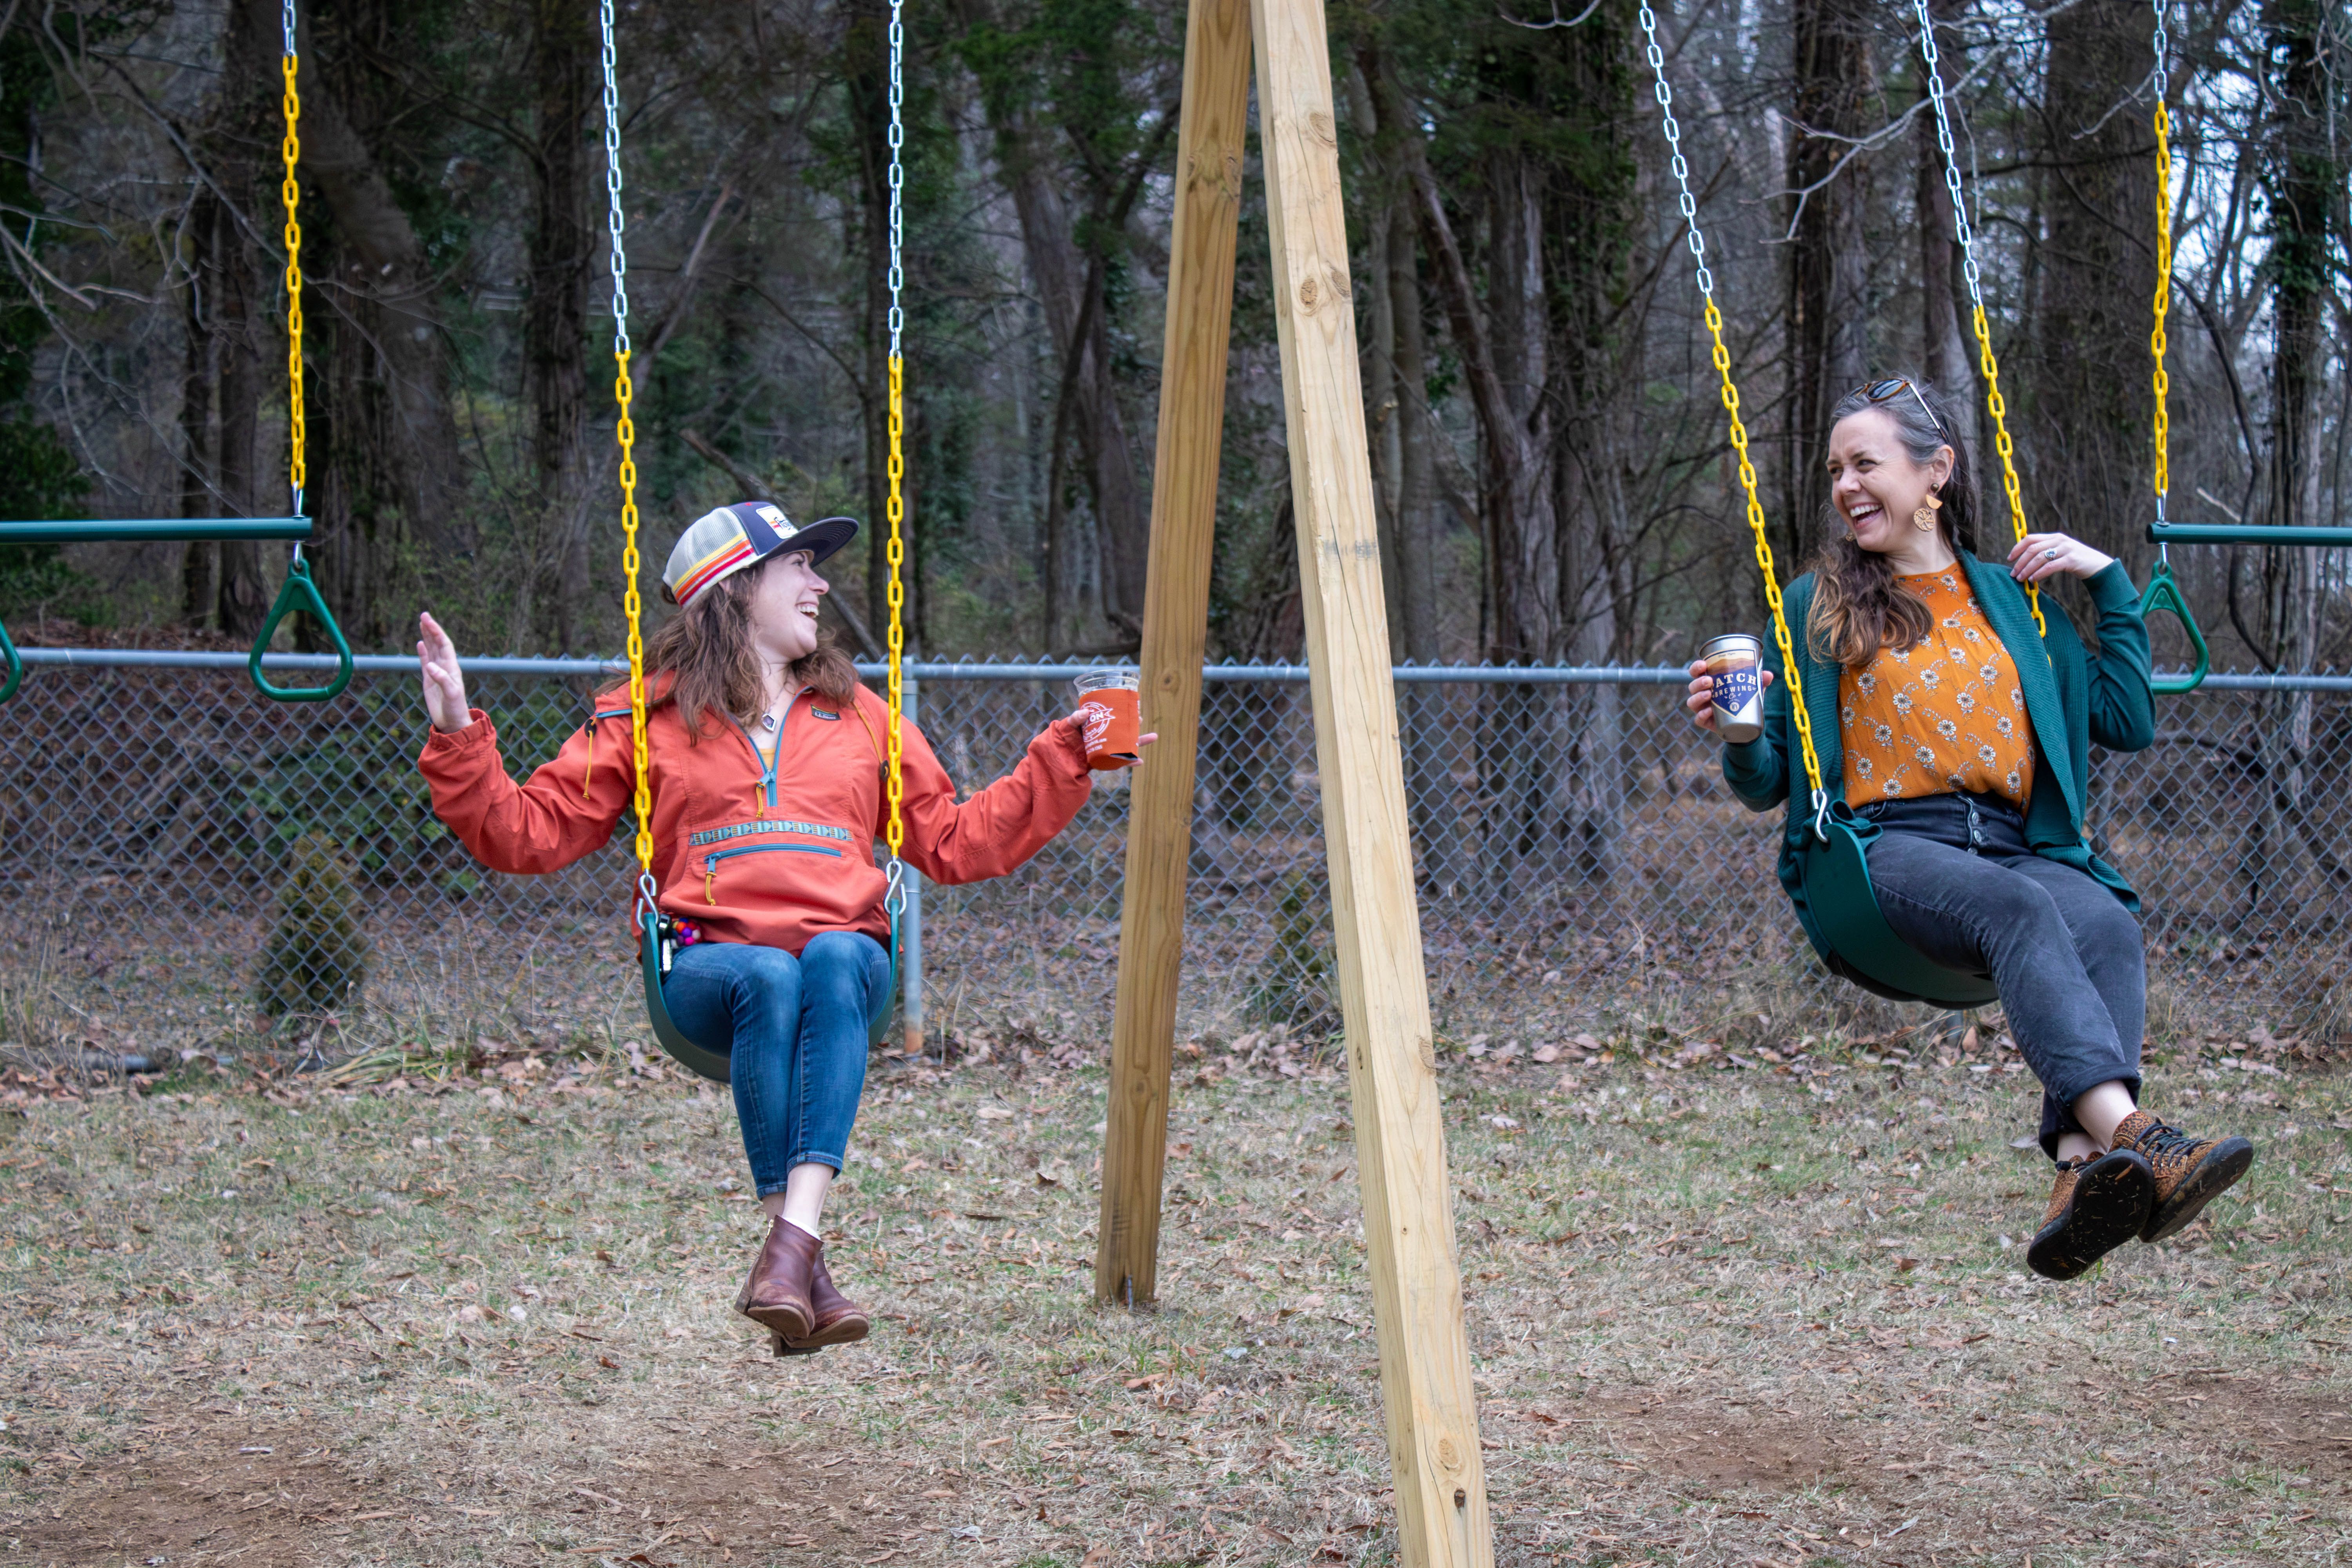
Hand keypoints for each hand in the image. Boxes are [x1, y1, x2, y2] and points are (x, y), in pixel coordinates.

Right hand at [417, 612, 472, 732]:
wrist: (452, 722)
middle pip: (437, 643)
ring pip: (431, 650)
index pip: (444, 644)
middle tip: (423, 615)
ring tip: (422, 623)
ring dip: (427, 637)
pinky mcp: (429, 680)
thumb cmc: (455, 709)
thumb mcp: (451, 695)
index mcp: (452, 667)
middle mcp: (445, 667)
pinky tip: (421, 643)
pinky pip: (425, 662)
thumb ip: (442, 680)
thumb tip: (430, 666)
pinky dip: (423, 652)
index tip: (427, 620)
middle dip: (431, 629)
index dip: (436, 631)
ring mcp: (437, 672)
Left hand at [1066, 706, 1157, 768]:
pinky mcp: (1106, 760)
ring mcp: (1107, 748)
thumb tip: (1086, 713)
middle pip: (1124, 730)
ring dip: (1140, 742)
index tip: (1132, 707)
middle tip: (1141, 720)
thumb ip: (1075, 718)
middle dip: (1134, 726)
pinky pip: (1121, 761)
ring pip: (1127, 744)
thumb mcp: (1069, 725)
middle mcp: (1106, 736)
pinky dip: (1130, 761)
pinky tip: (1139, 761)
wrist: (1061, 757)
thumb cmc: (1065, 737)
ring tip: (1153, 737)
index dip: (1124, 712)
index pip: (1114, 717)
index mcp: (1099, 725)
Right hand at [1683, 659, 1772, 735]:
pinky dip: (1702, 715)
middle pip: (1693, 686)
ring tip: (1709, 695)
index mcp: (1709, 683)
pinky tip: (1709, 711)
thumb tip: (1768, 675)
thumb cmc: (1743, 701)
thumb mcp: (1752, 689)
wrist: (1744, 725)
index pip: (1696, 672)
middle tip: (1709, 680)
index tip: (1703, 664)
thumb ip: (1759, 681)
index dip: (1696, 667)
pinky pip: (1698, 719)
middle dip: (1698, 682)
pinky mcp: (1706, 722)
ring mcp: (1703, 709)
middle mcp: (1703, 694)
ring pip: (1692, 702)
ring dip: (1698, 697)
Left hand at [2006, 531, 2113, 584]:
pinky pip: (2051, 566)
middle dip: (2020, 562)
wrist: (2099, 566)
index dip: (2018, 548)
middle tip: (2013, 573)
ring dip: (2027, 569)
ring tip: (2020, 579)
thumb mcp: (2061, 552)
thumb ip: (2046, 551)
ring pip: (2040, 557)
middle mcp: (2060, 540)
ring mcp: (2066, 549)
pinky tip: (2033, 580)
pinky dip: (2039, 573)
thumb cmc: (2076, 561)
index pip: (2031, 538)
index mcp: (2055, 537)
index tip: (2009, 559)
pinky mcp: (2072, 560)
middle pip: (2033, 549)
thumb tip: (2024, 560)